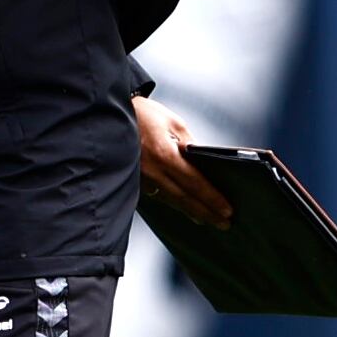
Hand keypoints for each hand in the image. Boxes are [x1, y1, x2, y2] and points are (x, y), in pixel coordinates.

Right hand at [134, 95, 231, 226]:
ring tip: (206, 219)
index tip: (227, 211)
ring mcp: (140, 178)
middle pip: (184, 198)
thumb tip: (202, 163)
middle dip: (206, 212)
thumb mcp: (172, 122)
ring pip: (170, 200)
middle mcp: (151, 171)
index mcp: (164, 155)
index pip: (194, 183)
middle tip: (224, 223)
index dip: (212, 198)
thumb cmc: (141, 113)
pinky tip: (182, 206)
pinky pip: (157, 195)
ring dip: (190, 211)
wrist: (108, 115)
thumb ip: (189, 144)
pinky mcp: (133, 180)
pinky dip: (172, 202)